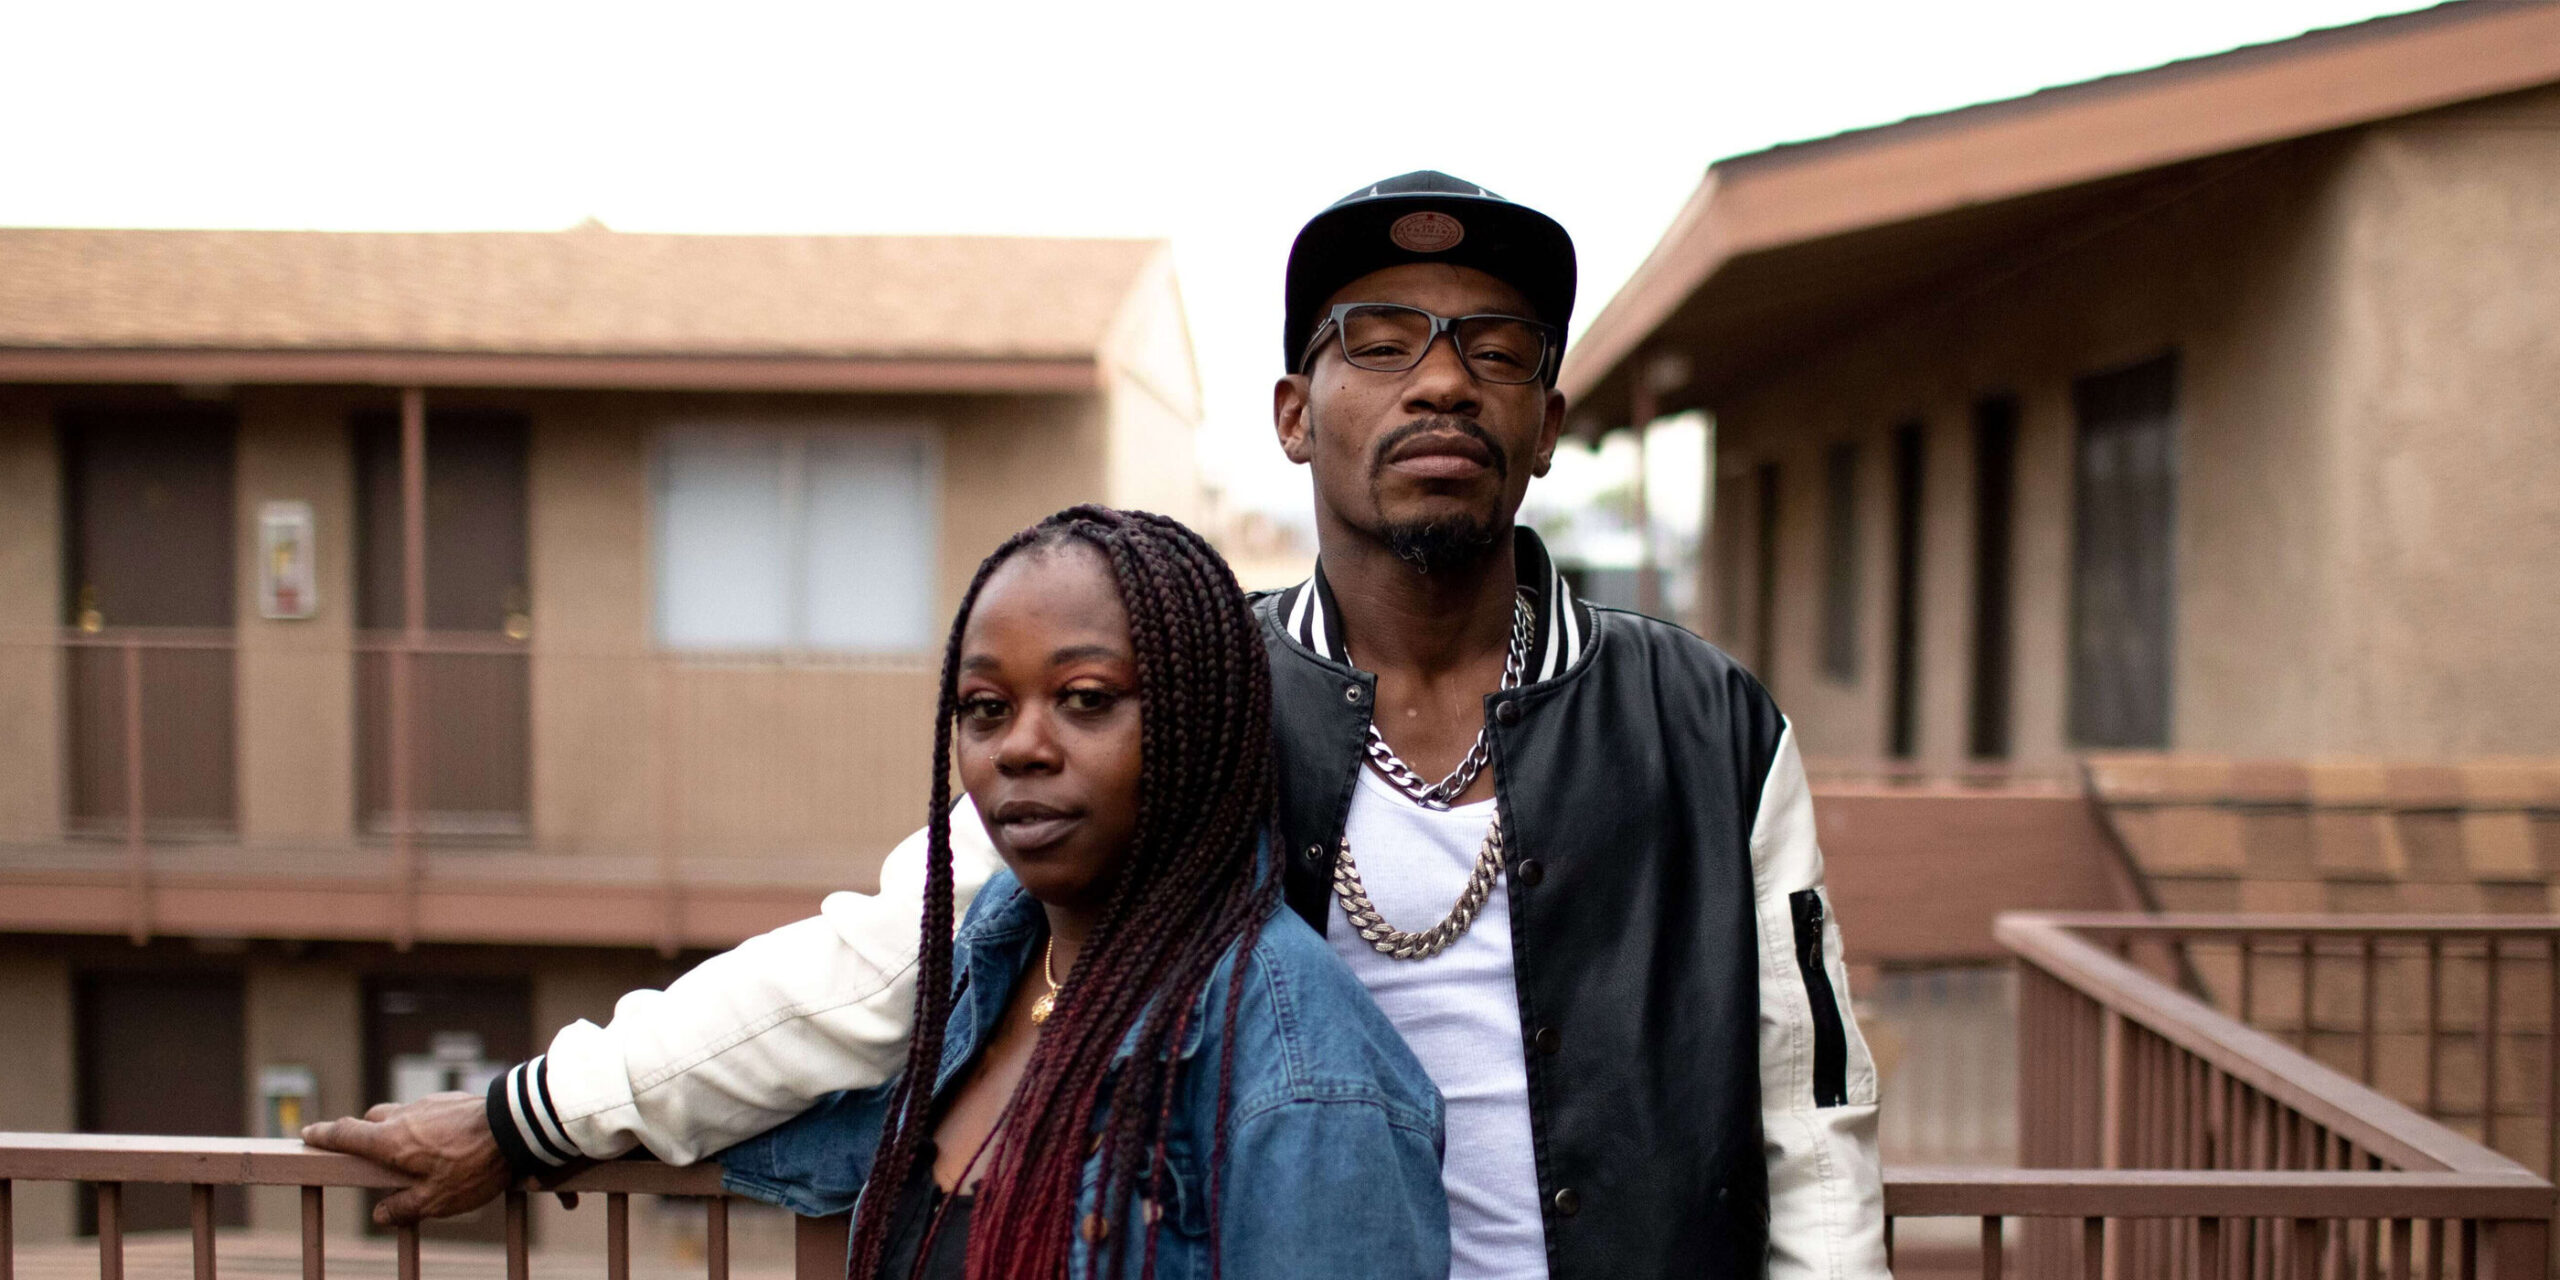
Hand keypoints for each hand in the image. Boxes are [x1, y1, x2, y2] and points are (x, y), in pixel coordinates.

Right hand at [301, 1092, 574, 1225]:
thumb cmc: (473, 1165)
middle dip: (361, 1131)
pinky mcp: (453, 1100)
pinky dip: (425, 1124)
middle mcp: (404, 1116)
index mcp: (390, 1140)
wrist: (515, 1126)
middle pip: (372, 1119)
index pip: (346, 1134)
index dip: (324, 1135)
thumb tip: (381, 1214)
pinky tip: (442, 1140)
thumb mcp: (437, 1200)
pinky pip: (428, 1112)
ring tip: (405, 1148)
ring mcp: (430, 1104)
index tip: (308, 1132)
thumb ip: (404, 1208)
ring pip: (401, 1113)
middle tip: (358, 1145)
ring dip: (396, 1127)